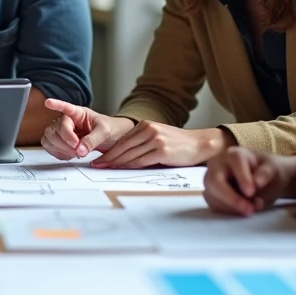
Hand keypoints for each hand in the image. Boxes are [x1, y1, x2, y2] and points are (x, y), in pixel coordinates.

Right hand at [41, 99, 132, 159]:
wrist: (113, 140)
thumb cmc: (109, 130)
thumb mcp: (105, 132)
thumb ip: (92, 139)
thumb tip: (80, 150)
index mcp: (78, 113)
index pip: (66, 107)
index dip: (57, 105)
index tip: (48, 102)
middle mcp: (68, 121)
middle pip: (55, 128)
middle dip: (65, 140)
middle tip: (78, 149)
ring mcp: (62, 132)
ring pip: (49, 138)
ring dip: (60, 148)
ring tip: (76, 153)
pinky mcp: (60, 143)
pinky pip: (50, 147)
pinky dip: (59, 154)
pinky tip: (70, 155)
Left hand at [92, 122, 228, 167]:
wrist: (200, 143)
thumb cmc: (178, 144)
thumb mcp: (158, 136)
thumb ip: (142, 142)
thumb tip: (123, 155)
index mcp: (146, 125)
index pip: (123, 140)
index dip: (109, 150)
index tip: (98, 158)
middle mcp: (149, 130)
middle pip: (123, 146)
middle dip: (107, 157)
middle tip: (95, 165)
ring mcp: (155, 140)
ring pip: (130, 154)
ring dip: (115, 163)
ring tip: (103, 169)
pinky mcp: (162, 151)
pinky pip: (141, 161)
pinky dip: (128, 166)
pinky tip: (120, 170)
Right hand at [203, 146, 295, 215]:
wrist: (263, 179)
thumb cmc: (267, 171)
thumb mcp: (273, 169)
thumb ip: (266, 173)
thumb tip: (257, 183)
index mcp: (234, 154)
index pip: (233, 163)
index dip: (242, 178)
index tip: (252, 192)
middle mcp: (218, 164)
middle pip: (214, 181)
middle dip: (231, 198)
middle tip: (249, 210)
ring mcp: (211, 178)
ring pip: (212, 195)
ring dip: (232, 207)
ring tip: (252, 209)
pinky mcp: (211, 192)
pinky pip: (214, 204)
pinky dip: (228, 211)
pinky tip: (243, 210)